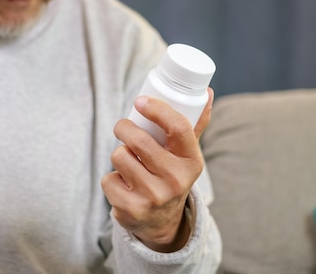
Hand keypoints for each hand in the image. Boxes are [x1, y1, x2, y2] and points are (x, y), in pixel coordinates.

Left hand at [102, 88, 213, 251]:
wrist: (163, 223)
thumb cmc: (172, 175)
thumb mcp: (187, 154)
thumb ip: (196, 124)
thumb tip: (208, 92)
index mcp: (192, 162)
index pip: (178, 127)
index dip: (157, 109)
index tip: (140, 101)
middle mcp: (176, 181)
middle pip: (139, 140)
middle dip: (124, 127)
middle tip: (123, 127)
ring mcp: (153, 197)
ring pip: (119, 156)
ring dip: (119, 154)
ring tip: (130, 161)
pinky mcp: (131, 210)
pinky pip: (107, 179)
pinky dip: (111, 178)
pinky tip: (124, 184)